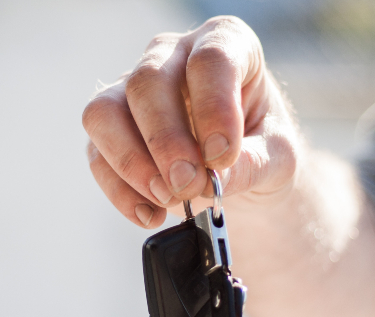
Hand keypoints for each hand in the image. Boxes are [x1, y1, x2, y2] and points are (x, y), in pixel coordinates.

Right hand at [83, 16, 374, 316]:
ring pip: (104, 112)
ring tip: (167, 199)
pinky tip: (151, 214)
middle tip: (189, 185)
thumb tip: (214, 181)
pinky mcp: (110, 130)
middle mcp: (171, 56)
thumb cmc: (262, 148)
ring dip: (132, 163)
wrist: (238, 171)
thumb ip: (254, 164)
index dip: (214, 108)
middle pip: (147, 83)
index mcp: (224, 43)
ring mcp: (131, 89)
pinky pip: (96, 155)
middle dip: (166, 142)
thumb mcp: (278, 158)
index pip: (210, 60)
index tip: (223, 156)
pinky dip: (120, 191)